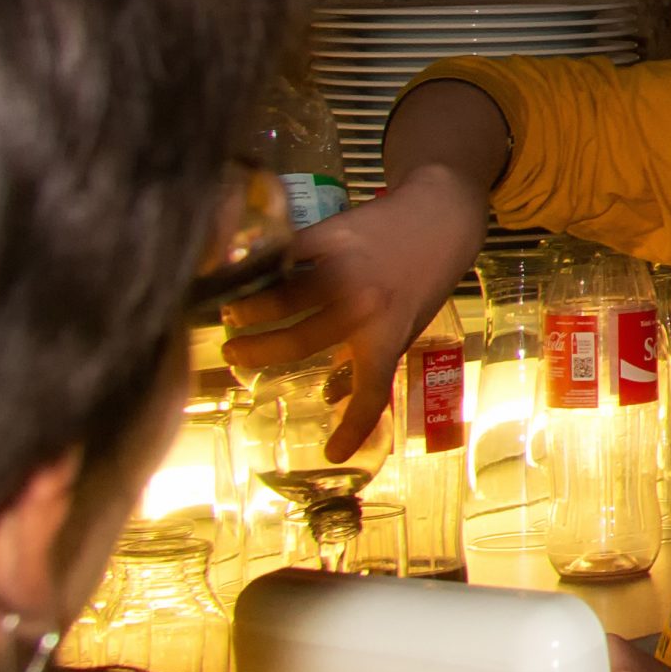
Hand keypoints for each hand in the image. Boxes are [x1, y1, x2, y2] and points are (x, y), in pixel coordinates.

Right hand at [222, 165, 488, 458]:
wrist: (440, 217)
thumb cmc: (425, 276)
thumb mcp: (408, 324)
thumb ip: (372, 354)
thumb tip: (333, 392)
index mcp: (389, 335)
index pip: (371, 393)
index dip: (352, 429)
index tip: (333, 454)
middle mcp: (365, 305)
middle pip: (299, 340)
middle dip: (257, 352)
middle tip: (232, 354)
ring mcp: (346, 268)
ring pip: (283, 296)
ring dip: (249, 309)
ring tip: (230, 315)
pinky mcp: (331, 234)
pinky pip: (286, 256)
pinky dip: (262, 268)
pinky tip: (245, 275)